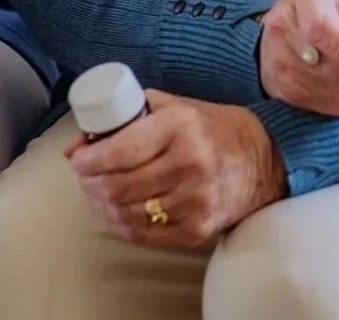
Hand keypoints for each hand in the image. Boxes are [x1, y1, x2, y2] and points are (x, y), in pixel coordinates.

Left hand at [67, 90, 285, 248]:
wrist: (263, 159)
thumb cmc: (210, 127)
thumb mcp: (173, 105)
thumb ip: (129, 115)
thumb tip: (81, 140)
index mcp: (180, 127)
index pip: (120, 150)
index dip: (89, 160)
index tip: (76, 159)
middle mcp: (189, 164)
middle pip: (119, 186)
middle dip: (89, 184)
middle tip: (81, 177)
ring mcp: (195, 201)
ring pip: (128, 213)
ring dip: (101, 206)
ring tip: (93, 194)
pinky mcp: (198, 229)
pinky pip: (147, 234)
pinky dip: (122, 225)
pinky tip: (113, 213)